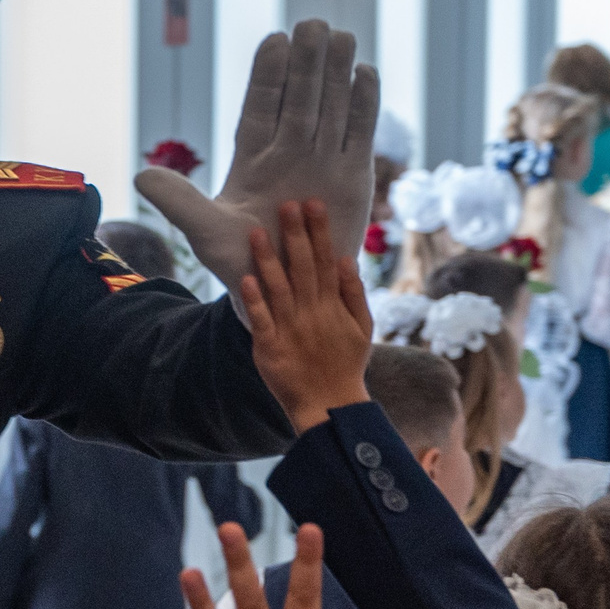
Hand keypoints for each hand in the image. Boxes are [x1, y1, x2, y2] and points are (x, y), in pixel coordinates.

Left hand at [135, 20, 378, 291]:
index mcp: (252, 155)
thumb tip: (139, 177)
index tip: (275, 41)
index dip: (268, 74)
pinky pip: (358, 132)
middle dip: (305, 62)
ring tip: (341, 36)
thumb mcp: (206, 233)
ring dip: (335, 72)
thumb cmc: (241, 262)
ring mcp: (321, 158)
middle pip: (299, 97)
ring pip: (330, 106)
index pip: (261, 104)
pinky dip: (364, 105)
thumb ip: (180, 203)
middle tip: (312, 24)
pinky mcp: (352, 174)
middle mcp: (288, 149)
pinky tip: (365, 72)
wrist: (287, 292)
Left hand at [237, 201, 372, 433]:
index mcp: (333, 306)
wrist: (329, 405)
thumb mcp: (363, 328)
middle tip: (286, 204)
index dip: (319, 231)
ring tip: (257, 231)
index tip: (312, 203)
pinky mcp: (269, 348)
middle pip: (302, 267)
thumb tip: (347, 259)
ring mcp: (290, 329)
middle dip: (295, 235)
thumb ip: (354, 293)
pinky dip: (254, 300)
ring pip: (278, 288)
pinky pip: (261, 320)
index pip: (325, 261)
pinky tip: (246, 277)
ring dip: (268, 260)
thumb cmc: (345, 363)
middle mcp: (312, 313)